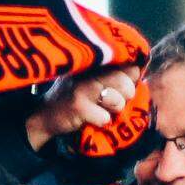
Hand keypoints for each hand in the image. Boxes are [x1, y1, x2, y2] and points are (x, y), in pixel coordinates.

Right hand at [26, 63, 140, 147]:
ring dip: (113, 110)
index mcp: (96, 62)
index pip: (129, 65)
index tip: (120, 86)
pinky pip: (105, 117)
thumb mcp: (93, 80)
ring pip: (117, 100)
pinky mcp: (78, 105)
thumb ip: (114, 74)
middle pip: (126, 82)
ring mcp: (82, 87)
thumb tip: (138, 71)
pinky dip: (101, 122)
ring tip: (100, 109)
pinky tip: (90, 118)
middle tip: (113, 100)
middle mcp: (89, 70)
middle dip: (125, 96)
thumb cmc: (76, 97)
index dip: (131, 78)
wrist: (46, 115)